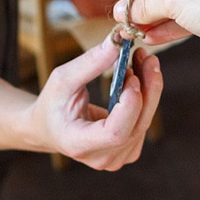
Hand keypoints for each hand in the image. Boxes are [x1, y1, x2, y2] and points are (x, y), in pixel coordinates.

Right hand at [32, 35, 161, 169]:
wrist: (50, 127)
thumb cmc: (52, 104)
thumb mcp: (62, 79)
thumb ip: (90, 63)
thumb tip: (117, 42)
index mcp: (79, 144)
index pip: (115, 133)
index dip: (129, 106)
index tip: (131, 75)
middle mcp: (101, 158)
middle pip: (137, 126)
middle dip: (147, 88)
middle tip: (146, 57)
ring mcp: (117, 158)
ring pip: (144, 121)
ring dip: (148, 88)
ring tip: (139, 61)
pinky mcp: (128, 150)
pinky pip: (144, 121)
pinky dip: (146, 97)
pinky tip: (137, 78)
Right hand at [114, 0, 199, 61]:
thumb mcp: (172, 1)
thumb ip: (143, 5)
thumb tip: (124, 11)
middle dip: (143, 1)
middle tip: (127, 17)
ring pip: (173, 1)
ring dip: (153, 17)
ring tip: (135, 31)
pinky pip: (184, 16)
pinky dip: (167, 26)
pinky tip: (152, 38)